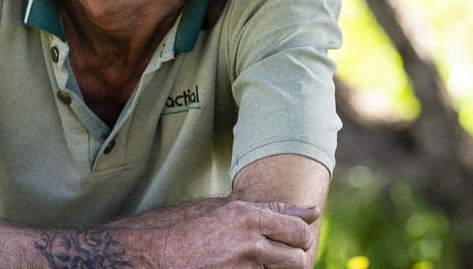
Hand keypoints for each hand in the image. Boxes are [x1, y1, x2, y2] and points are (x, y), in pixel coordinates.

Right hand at [173, 200, 317, 268]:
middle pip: (298, 257)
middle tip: (277, 256)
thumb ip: (272, 210)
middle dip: (294, 259)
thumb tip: (313, 210)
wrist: (160, 255)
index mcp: (248, 217)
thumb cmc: (192, 230)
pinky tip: (244, 268)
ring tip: (259, 262)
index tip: (294, 241)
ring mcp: (245, 267)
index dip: (301, 238)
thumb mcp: (229, 212)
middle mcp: (250, 242)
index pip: (298, 229)